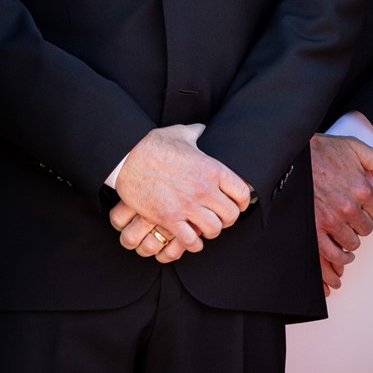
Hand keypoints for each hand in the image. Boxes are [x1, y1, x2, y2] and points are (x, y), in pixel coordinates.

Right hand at [110, 123, 250, 255]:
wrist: (128, 159)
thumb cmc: (155, 145)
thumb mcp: (181, 133)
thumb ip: (196, 132)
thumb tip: (202, 128)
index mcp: (212, 169)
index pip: (243, 192)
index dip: (243, 201)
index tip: (238, 204)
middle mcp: (204, 189)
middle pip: (231, 215)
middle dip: (228, 219)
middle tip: (221, 218)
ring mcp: (187, 205)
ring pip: (213, 229)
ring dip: (211, 231)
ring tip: (206, 227)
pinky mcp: (169, 218)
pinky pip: (190, 240)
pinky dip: (194, 243)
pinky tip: (192, 239)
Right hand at [310, 133, 372, 289]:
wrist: (293, 155)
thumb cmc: (321, 151)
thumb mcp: (355, 147)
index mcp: (361, 188)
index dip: (371, 210)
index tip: (365, 209)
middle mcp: (348, 207)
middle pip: (365, 229)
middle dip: (360, 224)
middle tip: (352, 219)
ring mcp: (331, 220)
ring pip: (351, 243)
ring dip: (351, 241)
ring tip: (347, 237)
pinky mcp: (314, 230)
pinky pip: (331, 254)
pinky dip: (338, 259)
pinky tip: (341, 257)